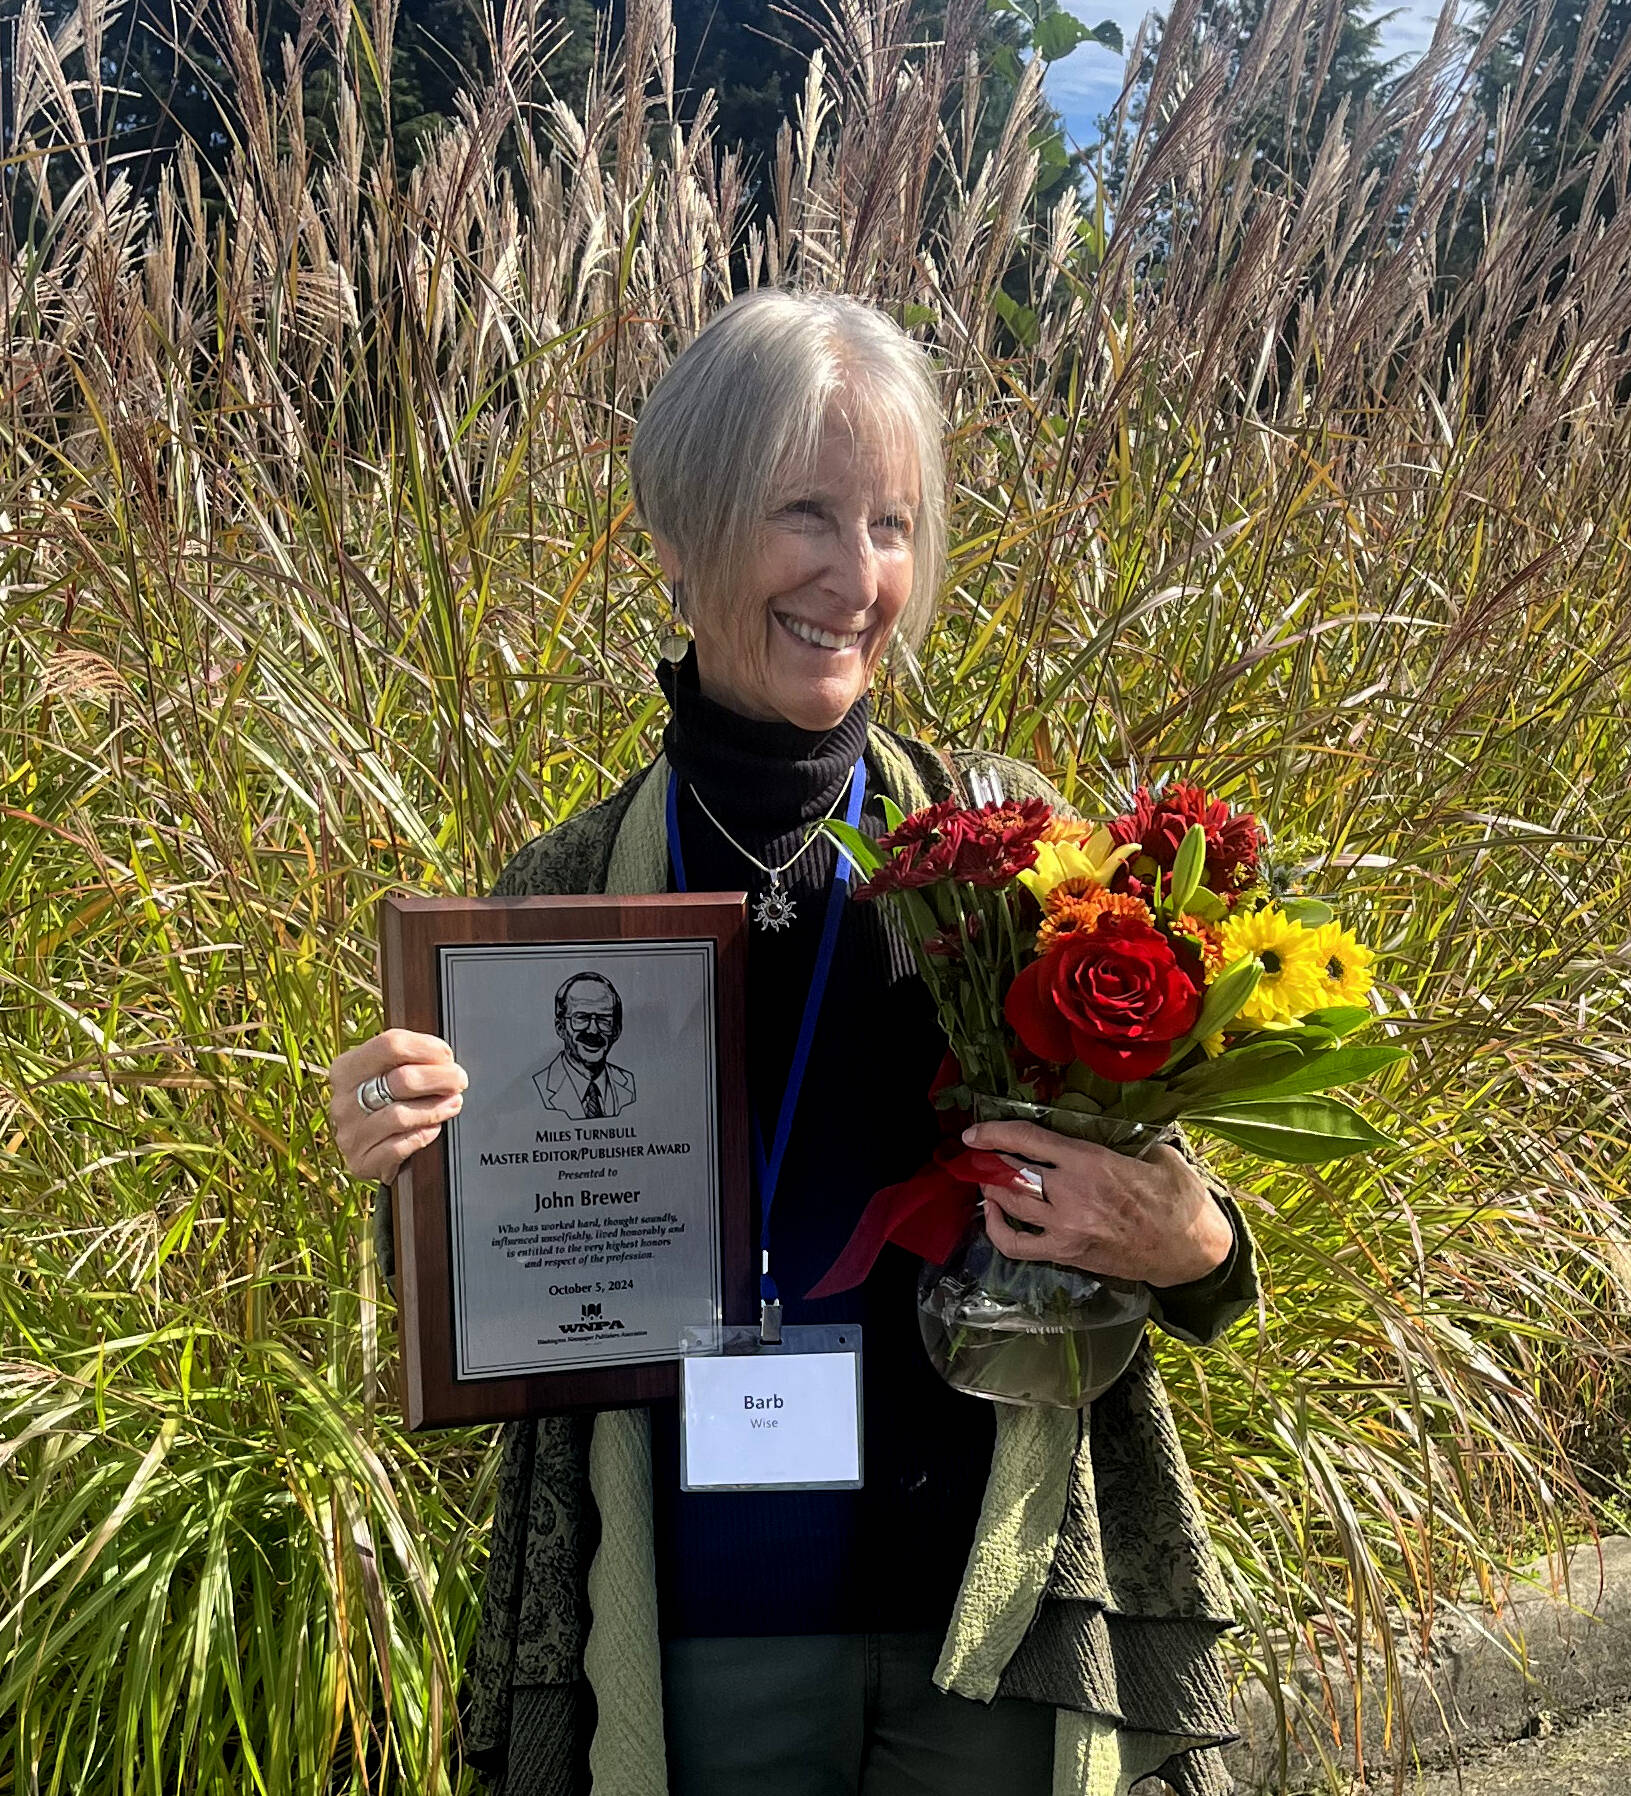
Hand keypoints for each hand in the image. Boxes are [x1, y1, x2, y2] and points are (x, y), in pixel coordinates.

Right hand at [327, 1029, 468, 1183]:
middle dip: (440, 1078)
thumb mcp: (389, 1073)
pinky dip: (422, 1136)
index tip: (447, 1056)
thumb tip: (443, 1056)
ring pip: (401, 1116)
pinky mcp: (361, 1161)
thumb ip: (409, 1059)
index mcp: (347, 1069)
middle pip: (401, 1080)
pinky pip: (398, 1147)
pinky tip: (434, 1129)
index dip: (426, 1047)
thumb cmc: (388, 1103)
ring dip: (436, 1108)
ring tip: (453, 1103)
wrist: (374, 1149)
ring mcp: (350, 1133)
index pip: (389, 1045)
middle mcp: (343, 1100)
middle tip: (459, 1080)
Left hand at [960, 1120, 1233, 1287]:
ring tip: (987, 1176)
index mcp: (1093, 1162)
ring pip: (1010, 1204)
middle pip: (1012, 1171)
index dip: (995, 1132)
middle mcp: (1072, 1195)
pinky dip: (997, 1228)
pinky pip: (1016, 1244)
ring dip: (990, 1187)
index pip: (1030, 1139)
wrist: (1193, 1252)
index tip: (974, 1131)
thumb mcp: (1158, 1154)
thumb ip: (1121, 1139)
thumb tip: (1098, 1123)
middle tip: (978, 1153)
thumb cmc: (1179, 1199)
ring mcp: (1066, 1228)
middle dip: (988, 1160)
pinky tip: (995, 1212)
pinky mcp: (1066, 1254)